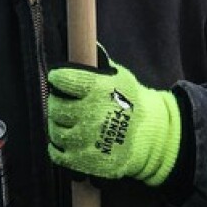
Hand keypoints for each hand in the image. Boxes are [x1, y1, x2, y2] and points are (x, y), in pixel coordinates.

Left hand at [47, 53, 181, 186]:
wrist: (150, 138)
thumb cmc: (132, 103)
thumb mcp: (120, 77)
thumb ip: (100, 64)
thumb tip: (87, 45)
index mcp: (97, 89)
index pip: (63, 80)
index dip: (57, 78)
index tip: (57, 78)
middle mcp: (90, 113)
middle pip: (56, 107)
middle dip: (56, 102)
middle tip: (60, 101)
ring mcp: (86, 139)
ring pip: (55, 131)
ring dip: (56, 125)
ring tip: (64, 121)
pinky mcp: (85, 160)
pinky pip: (58, 155)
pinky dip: (55, 147)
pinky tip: (62, 140)